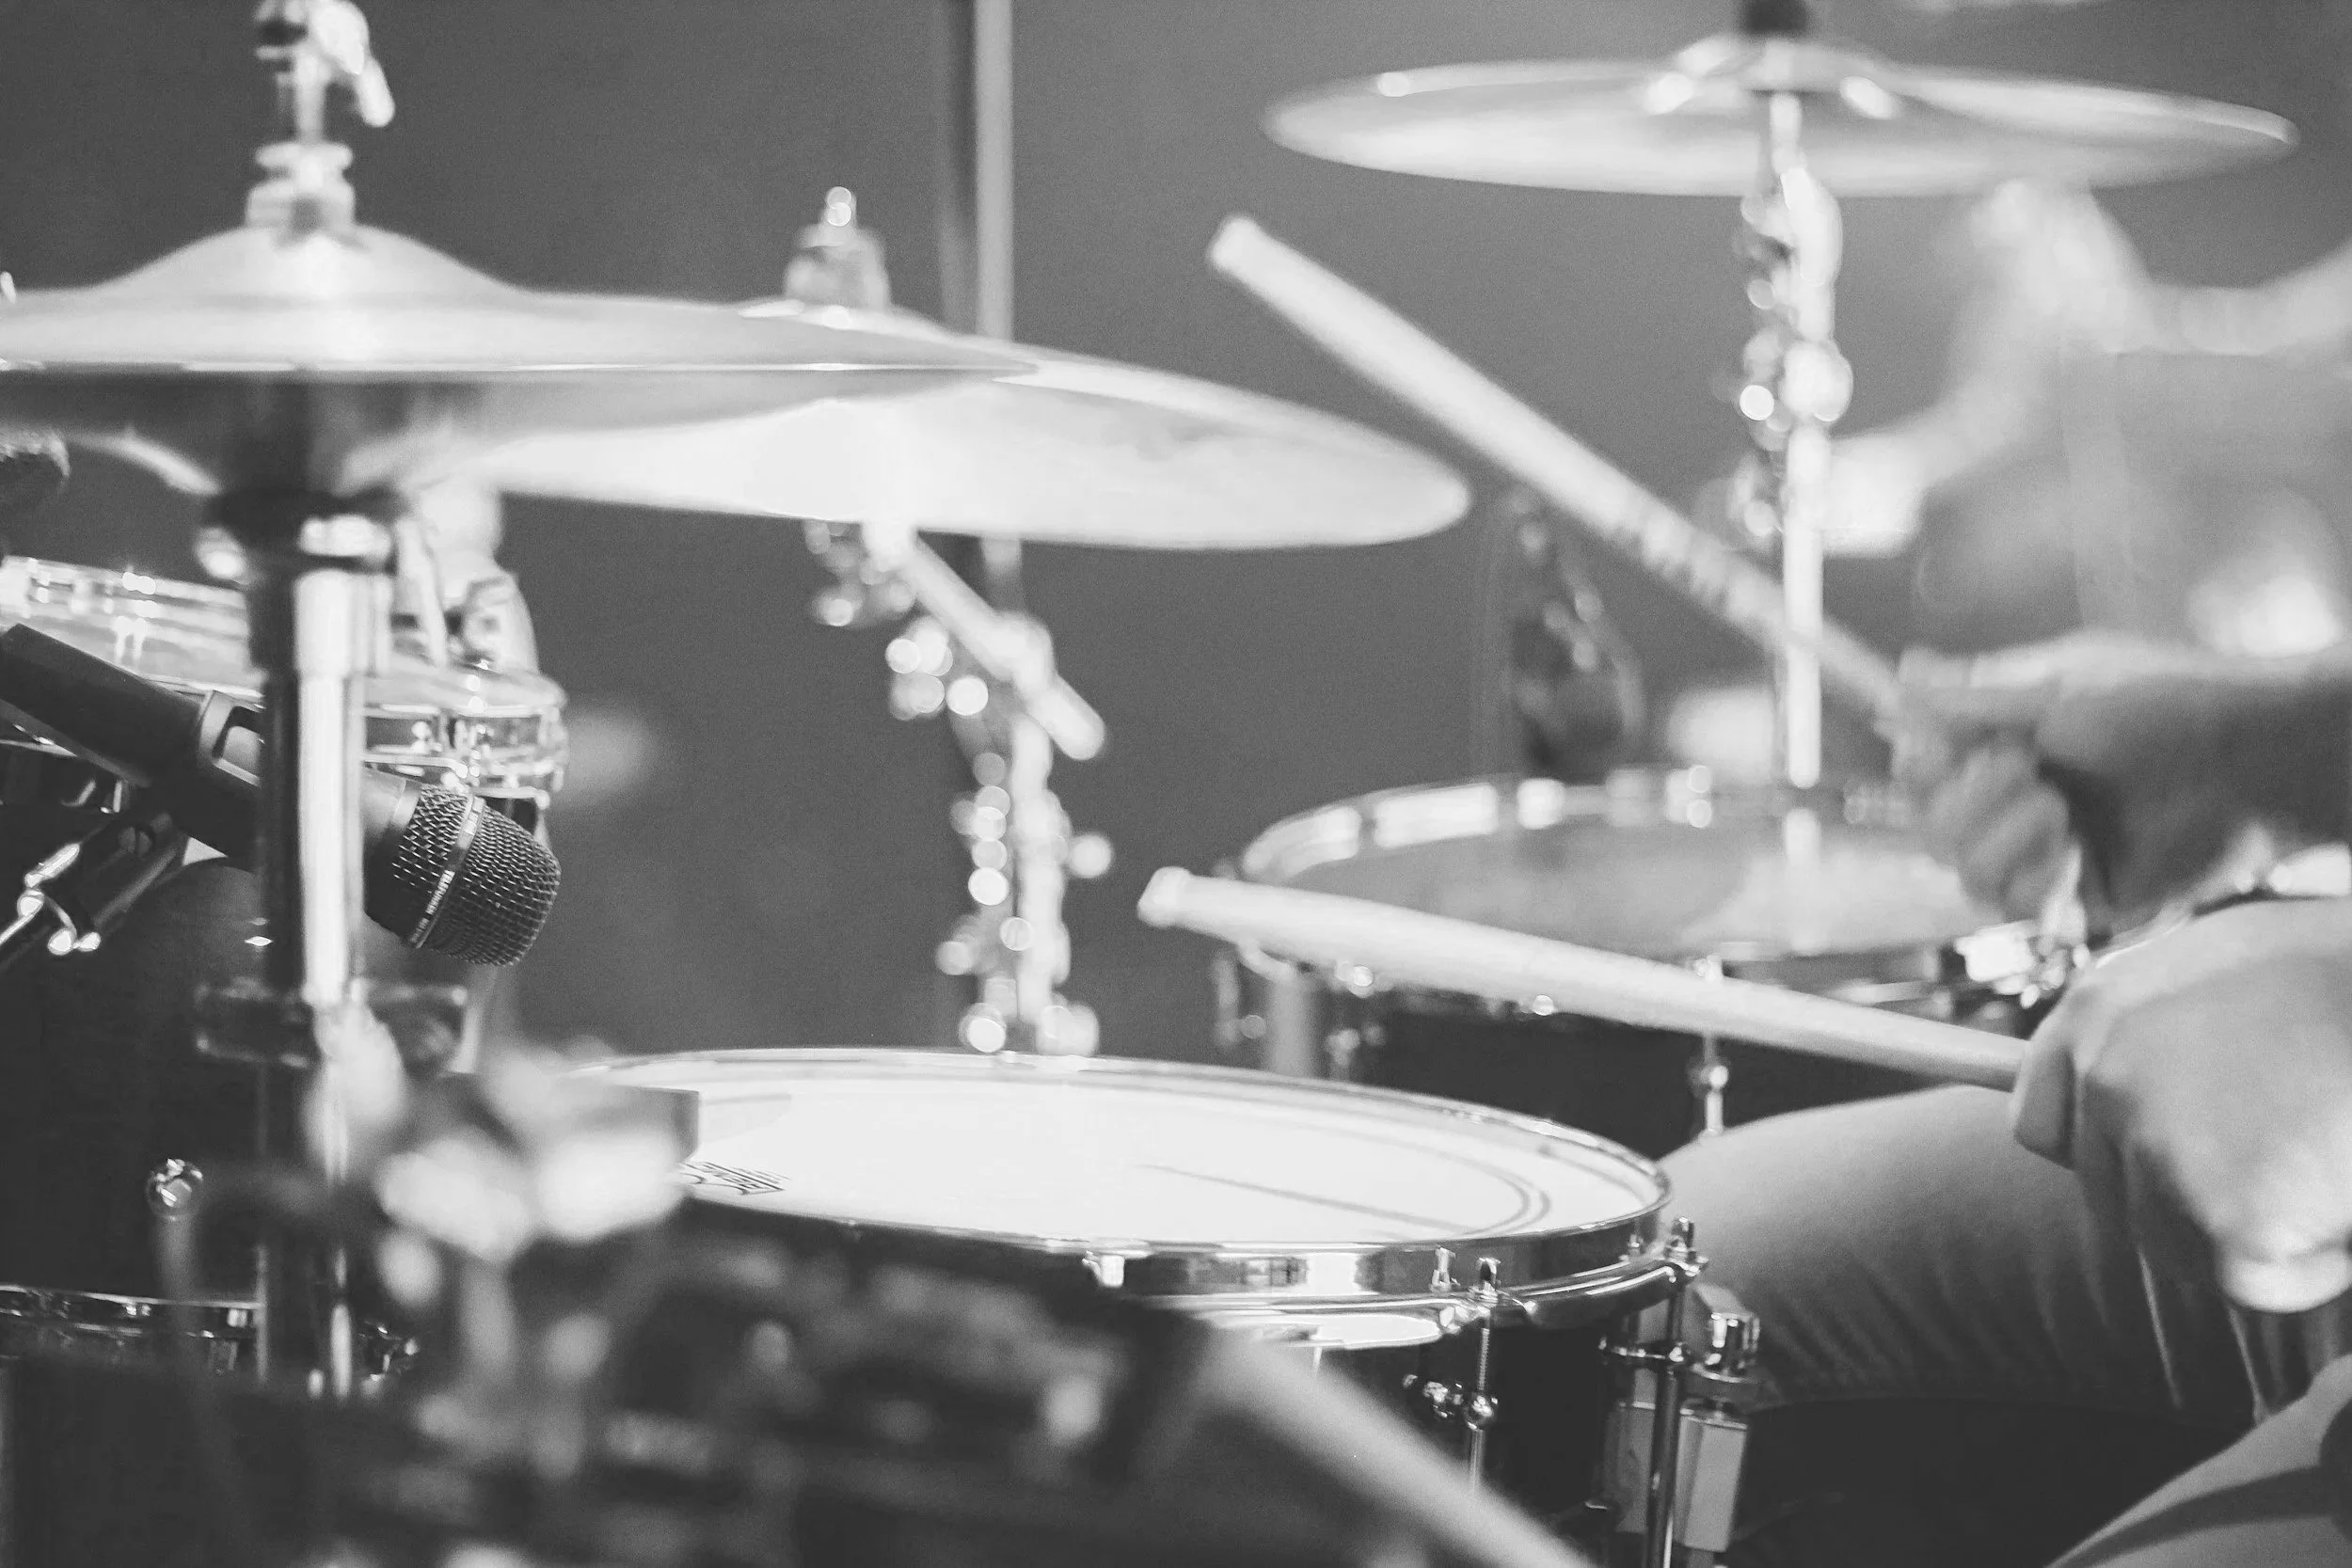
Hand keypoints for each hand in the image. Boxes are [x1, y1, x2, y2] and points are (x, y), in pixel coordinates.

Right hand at [1893, 634, 2349, 923]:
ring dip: (2001, 839)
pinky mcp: (2081, 897)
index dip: (1919, 765)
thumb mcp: (2062, 684)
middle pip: (1930, 826)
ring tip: (2057, 811)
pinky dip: (2034, 877)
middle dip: (1964, 801)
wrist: (2254, 762)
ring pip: (1966, 871)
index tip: (1942, 748)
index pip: (1922, 767)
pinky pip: (2018, 906)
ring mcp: (2048, 851)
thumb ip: (1977, 692)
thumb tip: (1904, 671)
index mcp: (2008, 742)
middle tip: (2025, 770)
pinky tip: (2071, 851)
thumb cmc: (2170, 705)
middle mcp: (2018, 798)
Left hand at [2014, 898, 2351, 1311]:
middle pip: (2114, 1197)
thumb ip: (2161, 1024)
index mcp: (2100, 1009)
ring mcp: (2158, 1147)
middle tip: (2282, 1159)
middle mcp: (2107, 1077)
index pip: (2040, 1124)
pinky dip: (2306, 1268)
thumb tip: (2124, 1082)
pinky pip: (2252, 1281)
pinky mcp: (2226, 1216)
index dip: (2103, 1153)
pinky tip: (2342, 1204)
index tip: (2161, 1160)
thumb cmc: (2344, 975)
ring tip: (2322, 1165)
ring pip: (2176, 1244)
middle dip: (2189, 1199)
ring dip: (2250, 1233)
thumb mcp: (2227, 962)